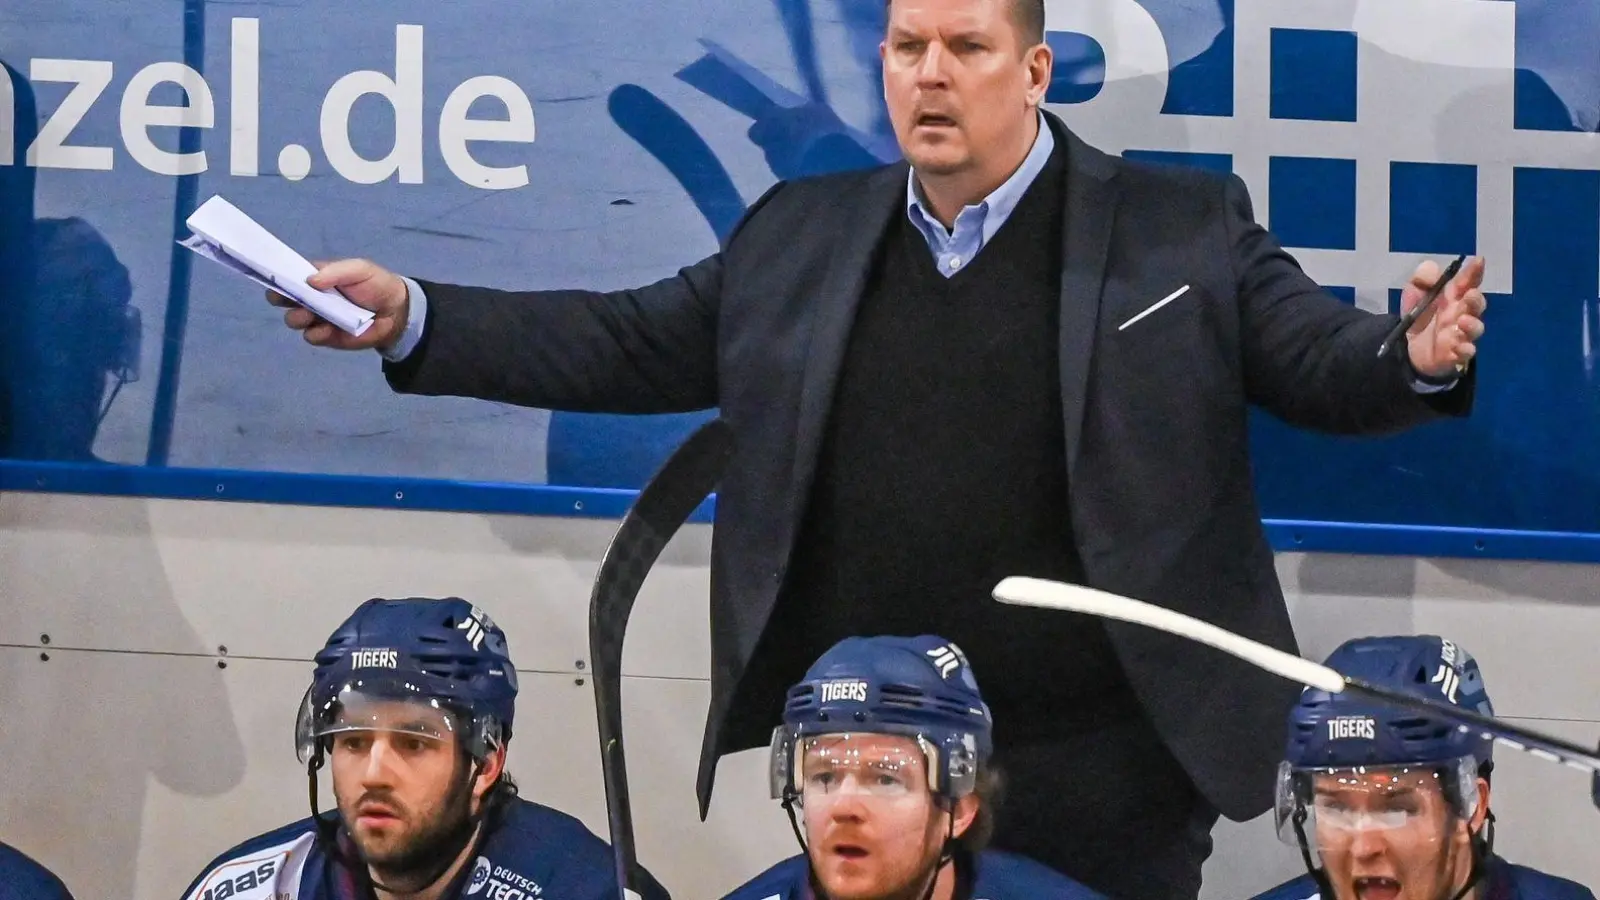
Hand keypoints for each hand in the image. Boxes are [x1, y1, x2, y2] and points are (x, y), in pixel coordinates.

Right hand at [266, 258, 408, 351]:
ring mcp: (317, 318)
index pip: (288, 276)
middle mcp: (311, 298)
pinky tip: (327, 329)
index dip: (277, 276)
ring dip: (297, 317)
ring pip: (293, 319)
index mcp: (314, 277)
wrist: (396, 311)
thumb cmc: (375, 284)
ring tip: (310, 314)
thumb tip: (309, 280)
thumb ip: (335, 271)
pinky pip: (311, 336)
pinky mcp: (327, 336)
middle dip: (280, 298)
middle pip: (283, 299)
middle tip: (288, 298)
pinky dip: (315, 333)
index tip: (273, 277)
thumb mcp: (359, 269)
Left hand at [1403, 256, 1486, 378]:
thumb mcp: (1414, 294)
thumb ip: (1421, 280)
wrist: (1408, 347)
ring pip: (1476, 329)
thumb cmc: (1419, 316)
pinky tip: (1460, 346)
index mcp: (1454, 297)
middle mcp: (1462, 314)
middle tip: (1470, 294)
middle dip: (1476, 299)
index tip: (1479, 261)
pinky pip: (1465, 352)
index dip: (1474, 271)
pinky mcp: (1454, 354)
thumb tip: (1430, 269)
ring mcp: (1461, 334)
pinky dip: (1465, 349)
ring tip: (1462, 321)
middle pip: (1477, 305)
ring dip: (1472, 324)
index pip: (1468, 281)